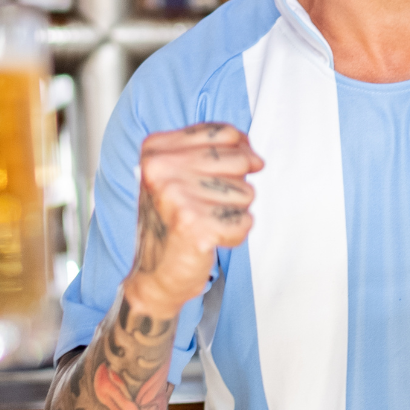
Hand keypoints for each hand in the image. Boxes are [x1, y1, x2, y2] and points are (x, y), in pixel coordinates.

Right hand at [127, 123, 264, 313]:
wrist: (154, 277)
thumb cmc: (171, 224)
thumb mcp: (180, 175)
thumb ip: (214, 153)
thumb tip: (255, 157)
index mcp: (156, 150)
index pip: (224, 132)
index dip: (240, 150)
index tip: (229, 172)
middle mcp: (162, 169)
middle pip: (239, 160)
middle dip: (236, 186)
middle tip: (209, 205)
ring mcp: (177, 197)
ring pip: (246, 192)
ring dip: (233, 212)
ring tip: (206, 222)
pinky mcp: (195, 226)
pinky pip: (245, 221)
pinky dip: (234, 234)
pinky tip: (210, 239)